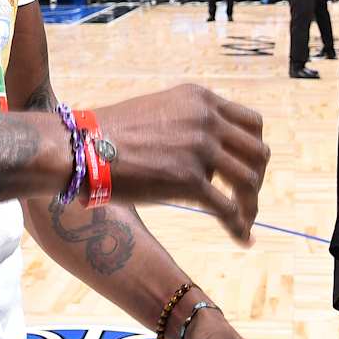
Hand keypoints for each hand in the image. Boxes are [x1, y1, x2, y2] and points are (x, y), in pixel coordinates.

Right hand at [95, 85, 267, 242]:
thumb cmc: (110, 135)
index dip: (254, 149)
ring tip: (246, 221)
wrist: (81, 148)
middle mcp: (206, 119)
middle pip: (258, 152)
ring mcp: (200, 149)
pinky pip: (229, 209)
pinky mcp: (189, 181)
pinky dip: (240, 226)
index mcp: (200, 99)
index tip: (248, 169)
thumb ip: (188, 123)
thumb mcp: (159, 111)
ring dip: (251, 205)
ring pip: (248, 181)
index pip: (251, 123)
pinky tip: (242, 238)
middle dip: (257, 178)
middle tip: (247, 198)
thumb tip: (207, 153)